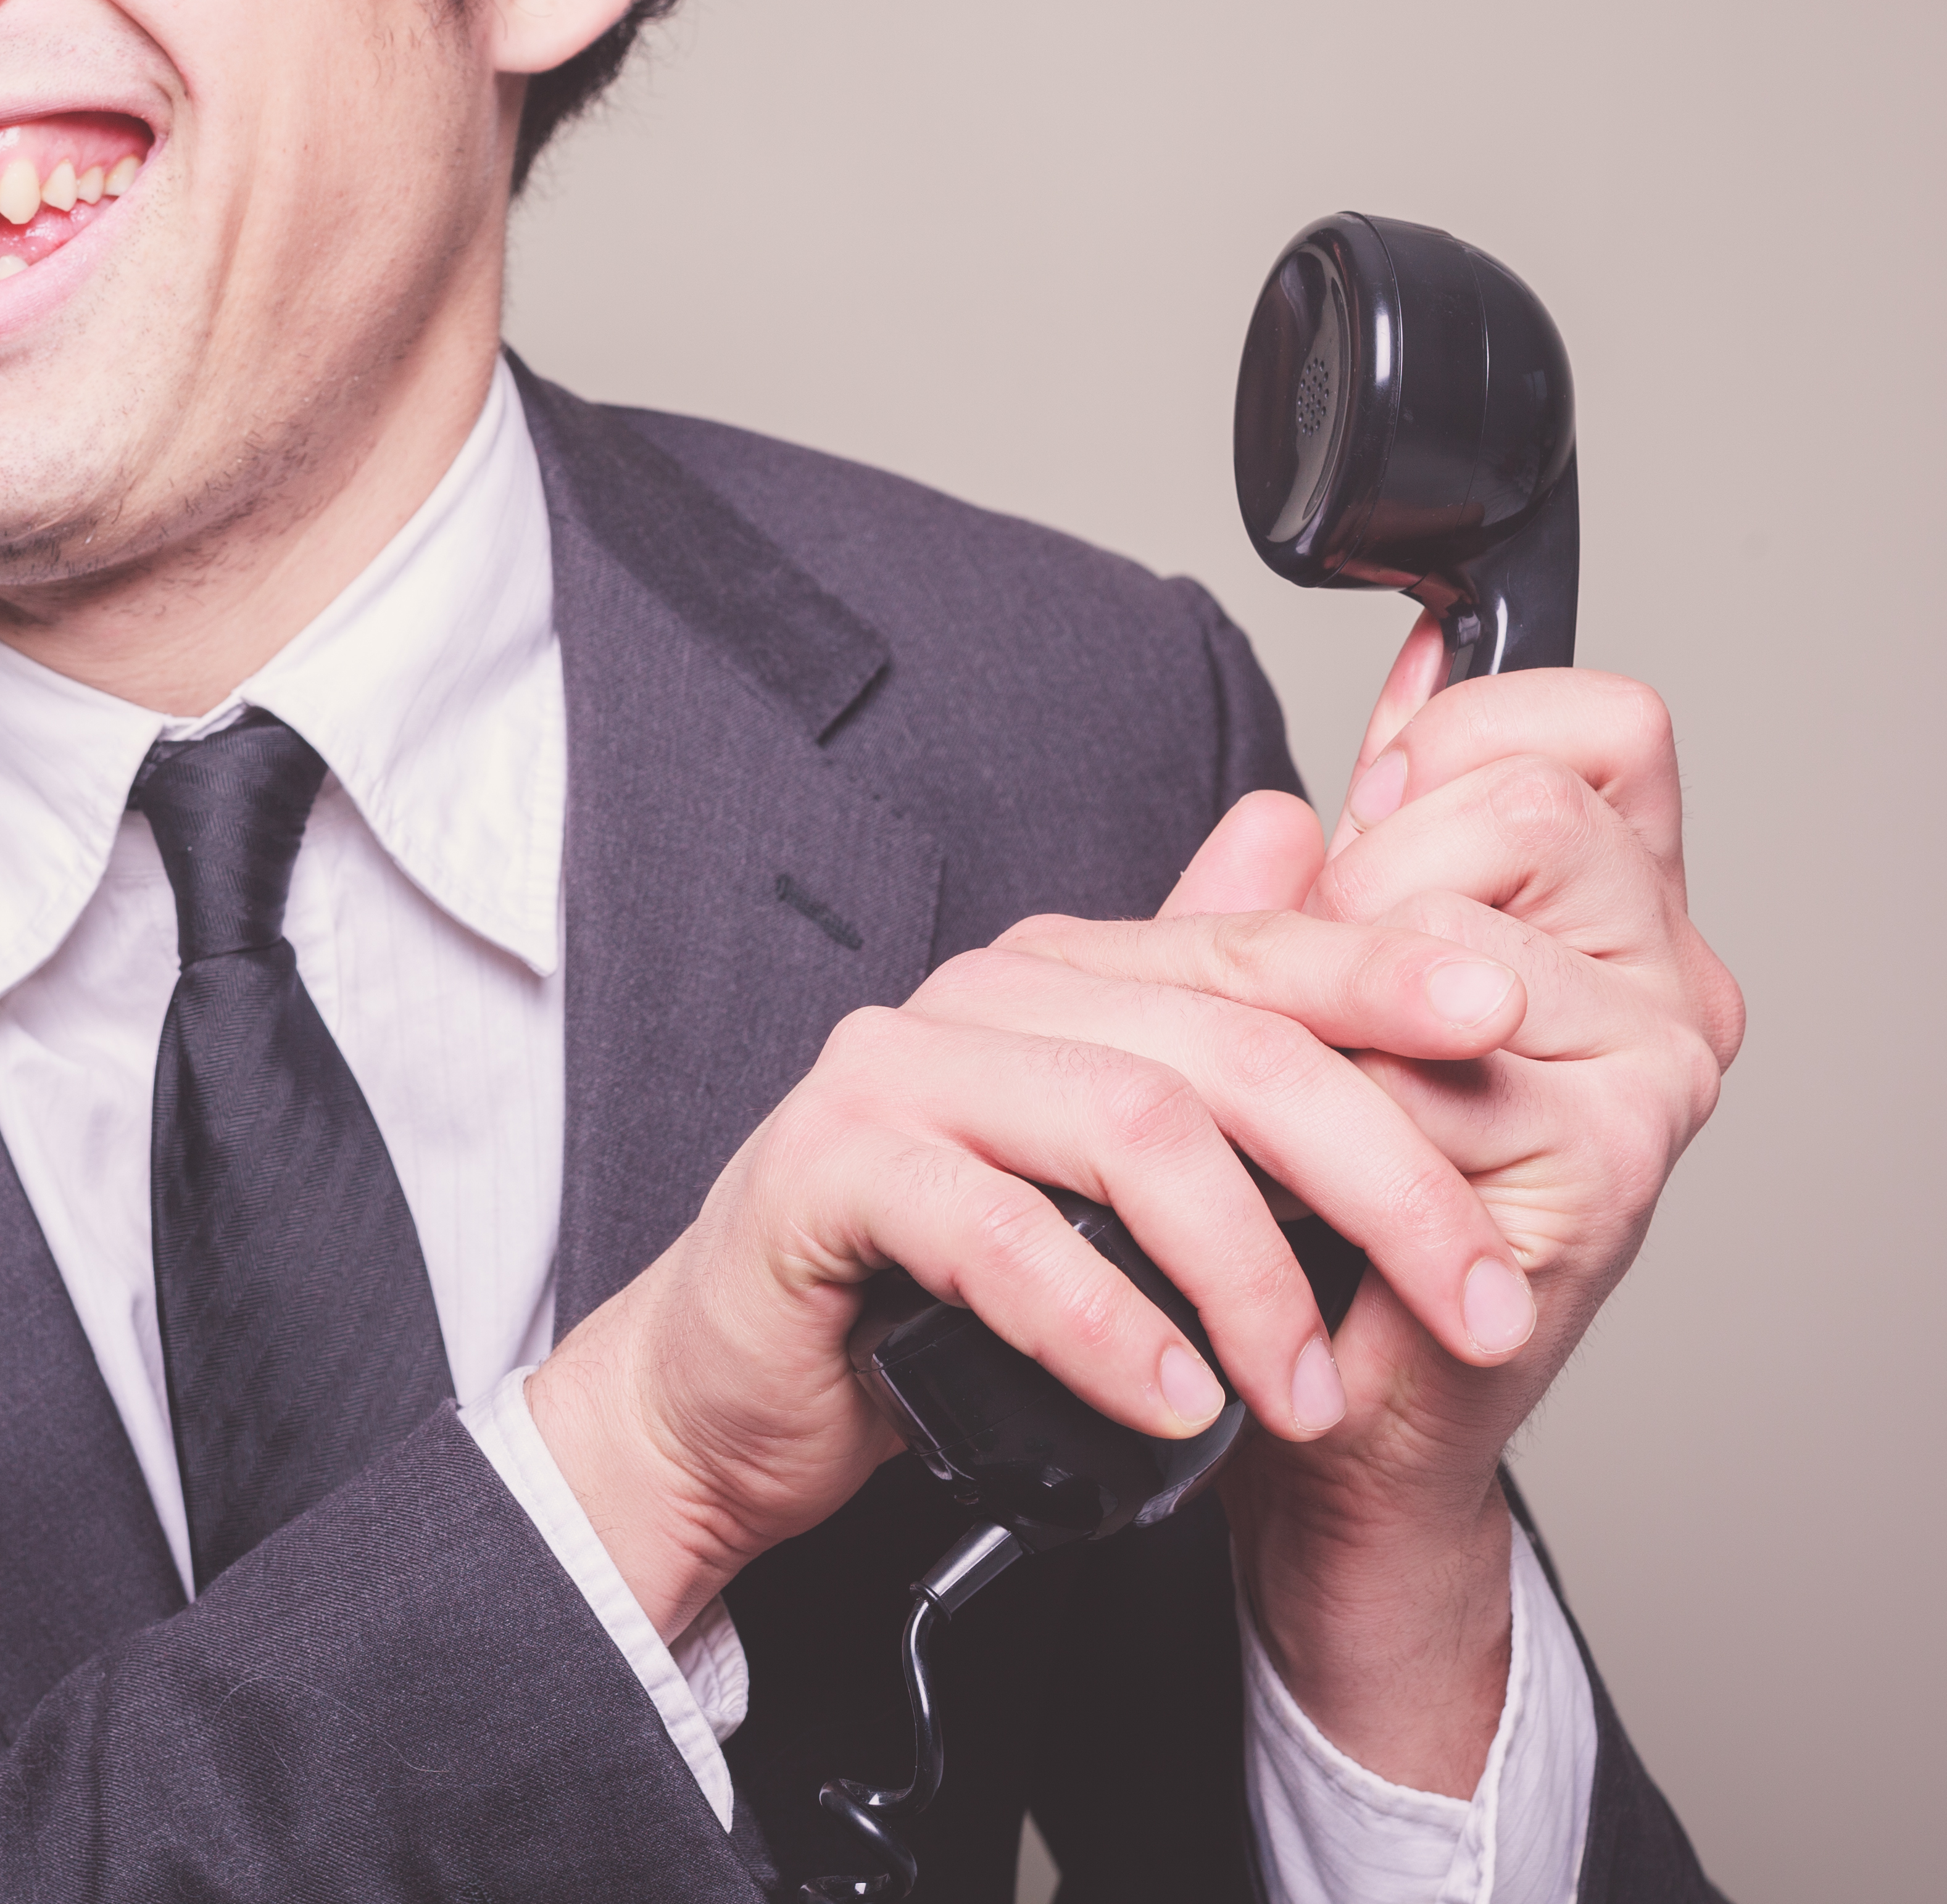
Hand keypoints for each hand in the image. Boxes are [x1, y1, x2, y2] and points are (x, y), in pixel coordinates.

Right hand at [525, 615, 1737, 1795]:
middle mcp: (980, 1002)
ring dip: (1252, 1277)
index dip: (1388, 976)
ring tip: (1313, 1394)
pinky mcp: (823, 1174)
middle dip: (1381, 1177)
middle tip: (1482, 1303)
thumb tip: (1299, 842)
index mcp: (1058, 980)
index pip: (1254, 953)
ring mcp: (892, 1076)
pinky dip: (1104, 1325)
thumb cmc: (924, 1279)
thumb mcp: (1099, 1171)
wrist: (736, 1385)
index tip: (1512, 1028)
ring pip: (1128, 1130)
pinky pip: (993, 1233)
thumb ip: (1197, 1029)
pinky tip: (1175, 1406)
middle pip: (1221, 1048)